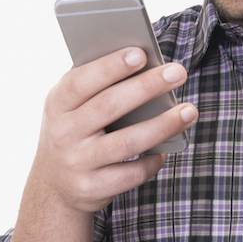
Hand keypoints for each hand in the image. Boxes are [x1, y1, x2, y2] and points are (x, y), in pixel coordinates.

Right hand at [29, 47, 197, 212]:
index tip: (141, 54)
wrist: (53, 185)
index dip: (111, 67)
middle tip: (178, 73)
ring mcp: (77, 162)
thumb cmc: (74, 131)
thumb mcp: (72, 107)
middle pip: (109, 106)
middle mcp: (64, 132)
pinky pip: (132, 174)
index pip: (82, 81)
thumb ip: (97, 86)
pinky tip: (167, 149)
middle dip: (147, 87)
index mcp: (57, 103)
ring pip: (127, 142)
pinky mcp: (93, 188)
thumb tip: (145, 65)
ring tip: (189, 111)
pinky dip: (153, 160)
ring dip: (162, 125)